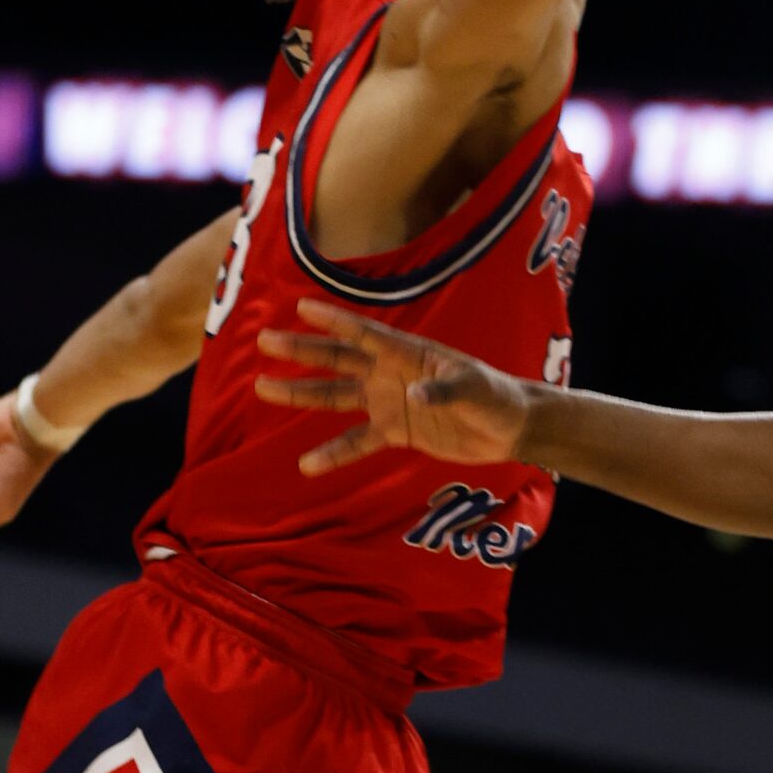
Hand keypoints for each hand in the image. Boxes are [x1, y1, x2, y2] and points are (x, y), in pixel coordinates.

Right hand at [256, 300, 533, 475]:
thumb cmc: (496, 396)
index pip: (367, 334)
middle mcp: (392, 374)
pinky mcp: (396, 431)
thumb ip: (445, 390)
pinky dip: (334, 453)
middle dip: (303, 350)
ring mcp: (390, 402)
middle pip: (339, 360)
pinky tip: (307, 465)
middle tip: (265, 340)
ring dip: (302, 394)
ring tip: (264, 388)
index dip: (335, 321)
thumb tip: (413, 395)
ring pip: (337, 397)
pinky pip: (358, 442)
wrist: (508, 428)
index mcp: (410, 355)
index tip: (301, 307)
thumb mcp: (476, 389)